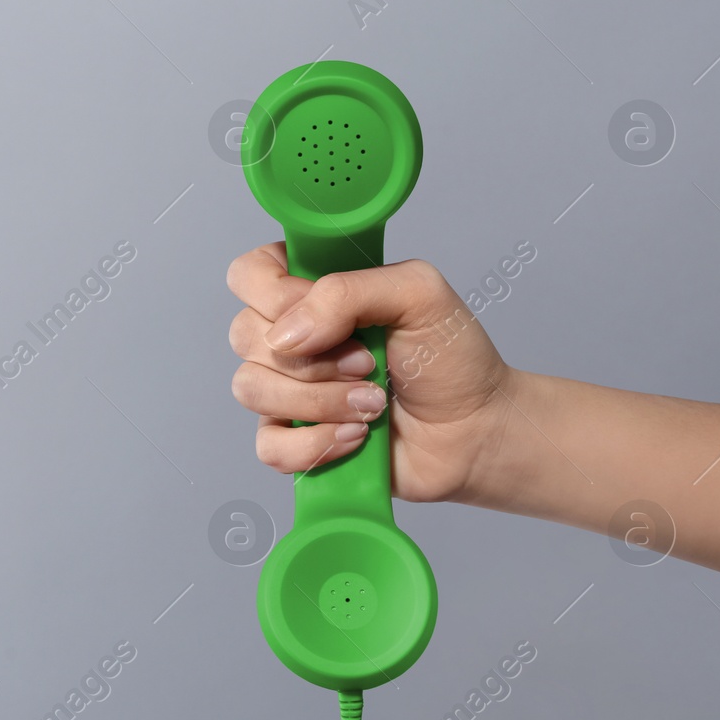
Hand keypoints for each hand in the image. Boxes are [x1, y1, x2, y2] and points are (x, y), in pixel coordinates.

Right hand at [227, 244, 516, 503]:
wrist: (475, 430)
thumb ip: (349, 290)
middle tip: (369, 363)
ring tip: (371, 404)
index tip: (325, 311)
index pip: (249, 274)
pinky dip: (316, 444)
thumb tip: (287, 334)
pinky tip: (355, 437)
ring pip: (251, 389)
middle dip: (314, 357)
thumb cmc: (452, 358)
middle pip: (244, 335)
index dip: (275, 294)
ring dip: (320, 402)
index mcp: (313, 290)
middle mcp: (291, 337)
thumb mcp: (418, 293)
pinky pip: (268, 445)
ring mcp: (287, 390)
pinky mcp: (293, 440)